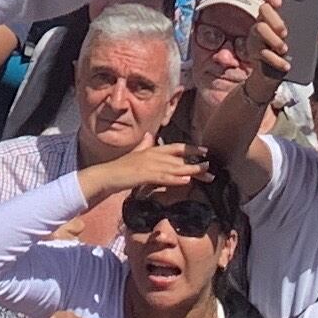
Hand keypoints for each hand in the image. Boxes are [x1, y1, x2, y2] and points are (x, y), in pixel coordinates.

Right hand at [78, 139, 205, 202]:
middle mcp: (153, 154)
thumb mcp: (135, 155)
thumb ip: (144, 146)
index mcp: (152, 150)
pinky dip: (176, 179)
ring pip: (175, 167)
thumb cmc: (120, 168)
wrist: (106, 175)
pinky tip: (186, 181)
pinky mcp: (144, 175)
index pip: (176, 147)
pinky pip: (163, 177)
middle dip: (196, 163)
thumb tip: (149, 136)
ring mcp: (149, 165)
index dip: (191, 148)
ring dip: (192, 171)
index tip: (205, 151)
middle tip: (211, 167)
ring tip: (206, 173)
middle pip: (179, 159)